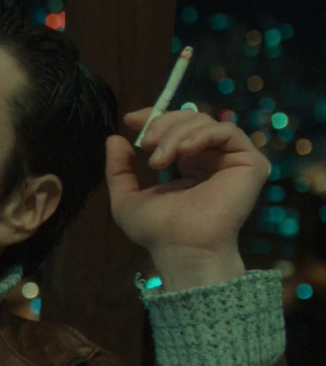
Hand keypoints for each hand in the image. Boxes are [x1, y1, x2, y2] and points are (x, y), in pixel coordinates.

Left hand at [106, 107, 267, 289]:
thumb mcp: (125, 197)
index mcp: (190, 165)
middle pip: (191, 119)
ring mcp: (232, 161)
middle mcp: (212, 159)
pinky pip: (228, 131)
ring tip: (160, 160)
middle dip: (163, 125)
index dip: (154, 117)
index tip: (131, 120)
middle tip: (145, 144)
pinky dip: (202, 134)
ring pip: (205, 122)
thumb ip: (119, 169)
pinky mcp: (250, 163)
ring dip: (176, 134)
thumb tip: (114, 138)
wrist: (182, 247)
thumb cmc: (157, 230)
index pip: (177, 128)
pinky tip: (184, 151)